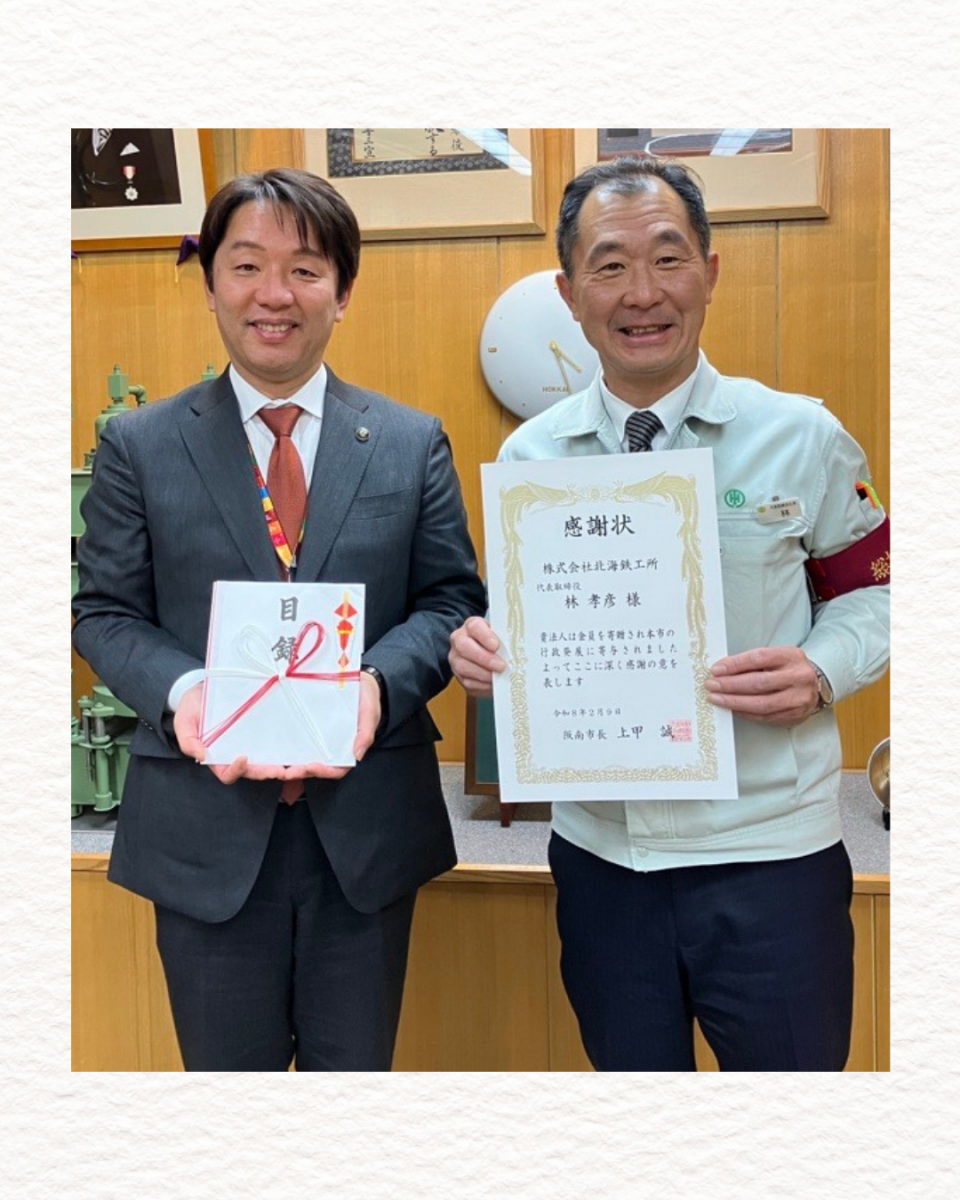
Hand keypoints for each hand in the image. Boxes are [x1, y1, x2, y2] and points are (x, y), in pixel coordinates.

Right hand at [174, 682, 309, 782]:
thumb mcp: (184, 722)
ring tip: (299, 766)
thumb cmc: (192, 707)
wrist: (202, 688)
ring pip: (268, 761)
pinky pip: (275, 743)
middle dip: (269, 772)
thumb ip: (188, 741)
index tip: (242, 757)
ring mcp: (251, 743)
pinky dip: (288, 749)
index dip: (236, 770)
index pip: (228, 773)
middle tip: (283, 771)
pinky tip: (302, 749)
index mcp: (217, 757)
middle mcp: (236, 754)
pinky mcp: (262, 731)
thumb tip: (201, 756)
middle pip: (254, 771)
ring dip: (284, 766)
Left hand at [277, 670, 380, 778]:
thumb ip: (366, 733)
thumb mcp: (370, 713)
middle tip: (284, 772)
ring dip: (286, 766)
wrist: (359, 681)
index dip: (323, 771)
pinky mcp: (305, 728)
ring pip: (300, 758)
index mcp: (346, 749)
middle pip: (313, 767)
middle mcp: (329, 748)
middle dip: (298, 772)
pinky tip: (269, 750)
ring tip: (273, 767)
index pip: (335, 769)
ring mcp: (315, 740)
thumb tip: (358, 754)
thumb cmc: (366, 698)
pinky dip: (281, 748)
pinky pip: (293, 740)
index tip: (311, 766)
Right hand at [449, 616, 506, 697]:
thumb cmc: (496, 642)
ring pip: (463, 667)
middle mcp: (459, 639)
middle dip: (484, 658)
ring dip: (483, 674)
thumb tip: (516, 649)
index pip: (474, 626)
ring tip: (498, 676)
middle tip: (501, 666)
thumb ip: (505, 639)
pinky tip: (493, 684)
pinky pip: (467, 682)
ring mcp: (456, 658)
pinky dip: (482, 685)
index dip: (485, 636)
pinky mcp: (458, 675)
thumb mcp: (500, 635)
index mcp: (471, 625)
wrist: (485, 652)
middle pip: (464, 647)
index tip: (496, 646)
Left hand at [705, 646, 820, 726]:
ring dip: (735, 702)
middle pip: (759, 682)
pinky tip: (732, 708)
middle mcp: (798, 677)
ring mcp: (799, 698)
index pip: (759, 658)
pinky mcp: (795, 715)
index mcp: (791, 656)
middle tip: (712, 685)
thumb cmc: (789, 668)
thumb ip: (752, 662)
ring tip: (717, 699)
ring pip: (762, 703)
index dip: (735, 664)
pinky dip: (745, 712)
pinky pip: (765, 716)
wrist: (815, 685)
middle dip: (731, 685)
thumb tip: (721, 670)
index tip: (716, 670)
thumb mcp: (776, 657)